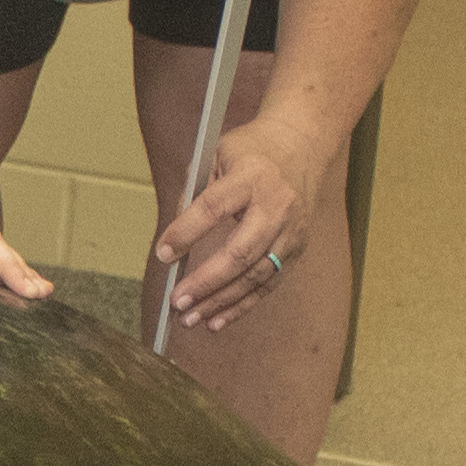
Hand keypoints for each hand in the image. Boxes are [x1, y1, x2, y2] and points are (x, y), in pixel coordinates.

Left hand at [151, 115, 328, 332]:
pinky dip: (242, 305)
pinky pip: (268, 283)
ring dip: (221, 302)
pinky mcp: (297, 247)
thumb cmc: (253, 151)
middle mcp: (276, 206)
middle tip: (177, 302)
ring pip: (256, 276)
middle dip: (206, 282)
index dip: (185, 232)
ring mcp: (291, 230)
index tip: (162, 255)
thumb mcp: (220, 155)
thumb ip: (197, 192)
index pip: (213, 208)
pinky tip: (217, 320)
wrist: (304, 144)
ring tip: (190, 319)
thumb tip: (172, 240)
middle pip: (240, 252)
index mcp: (251, 176)